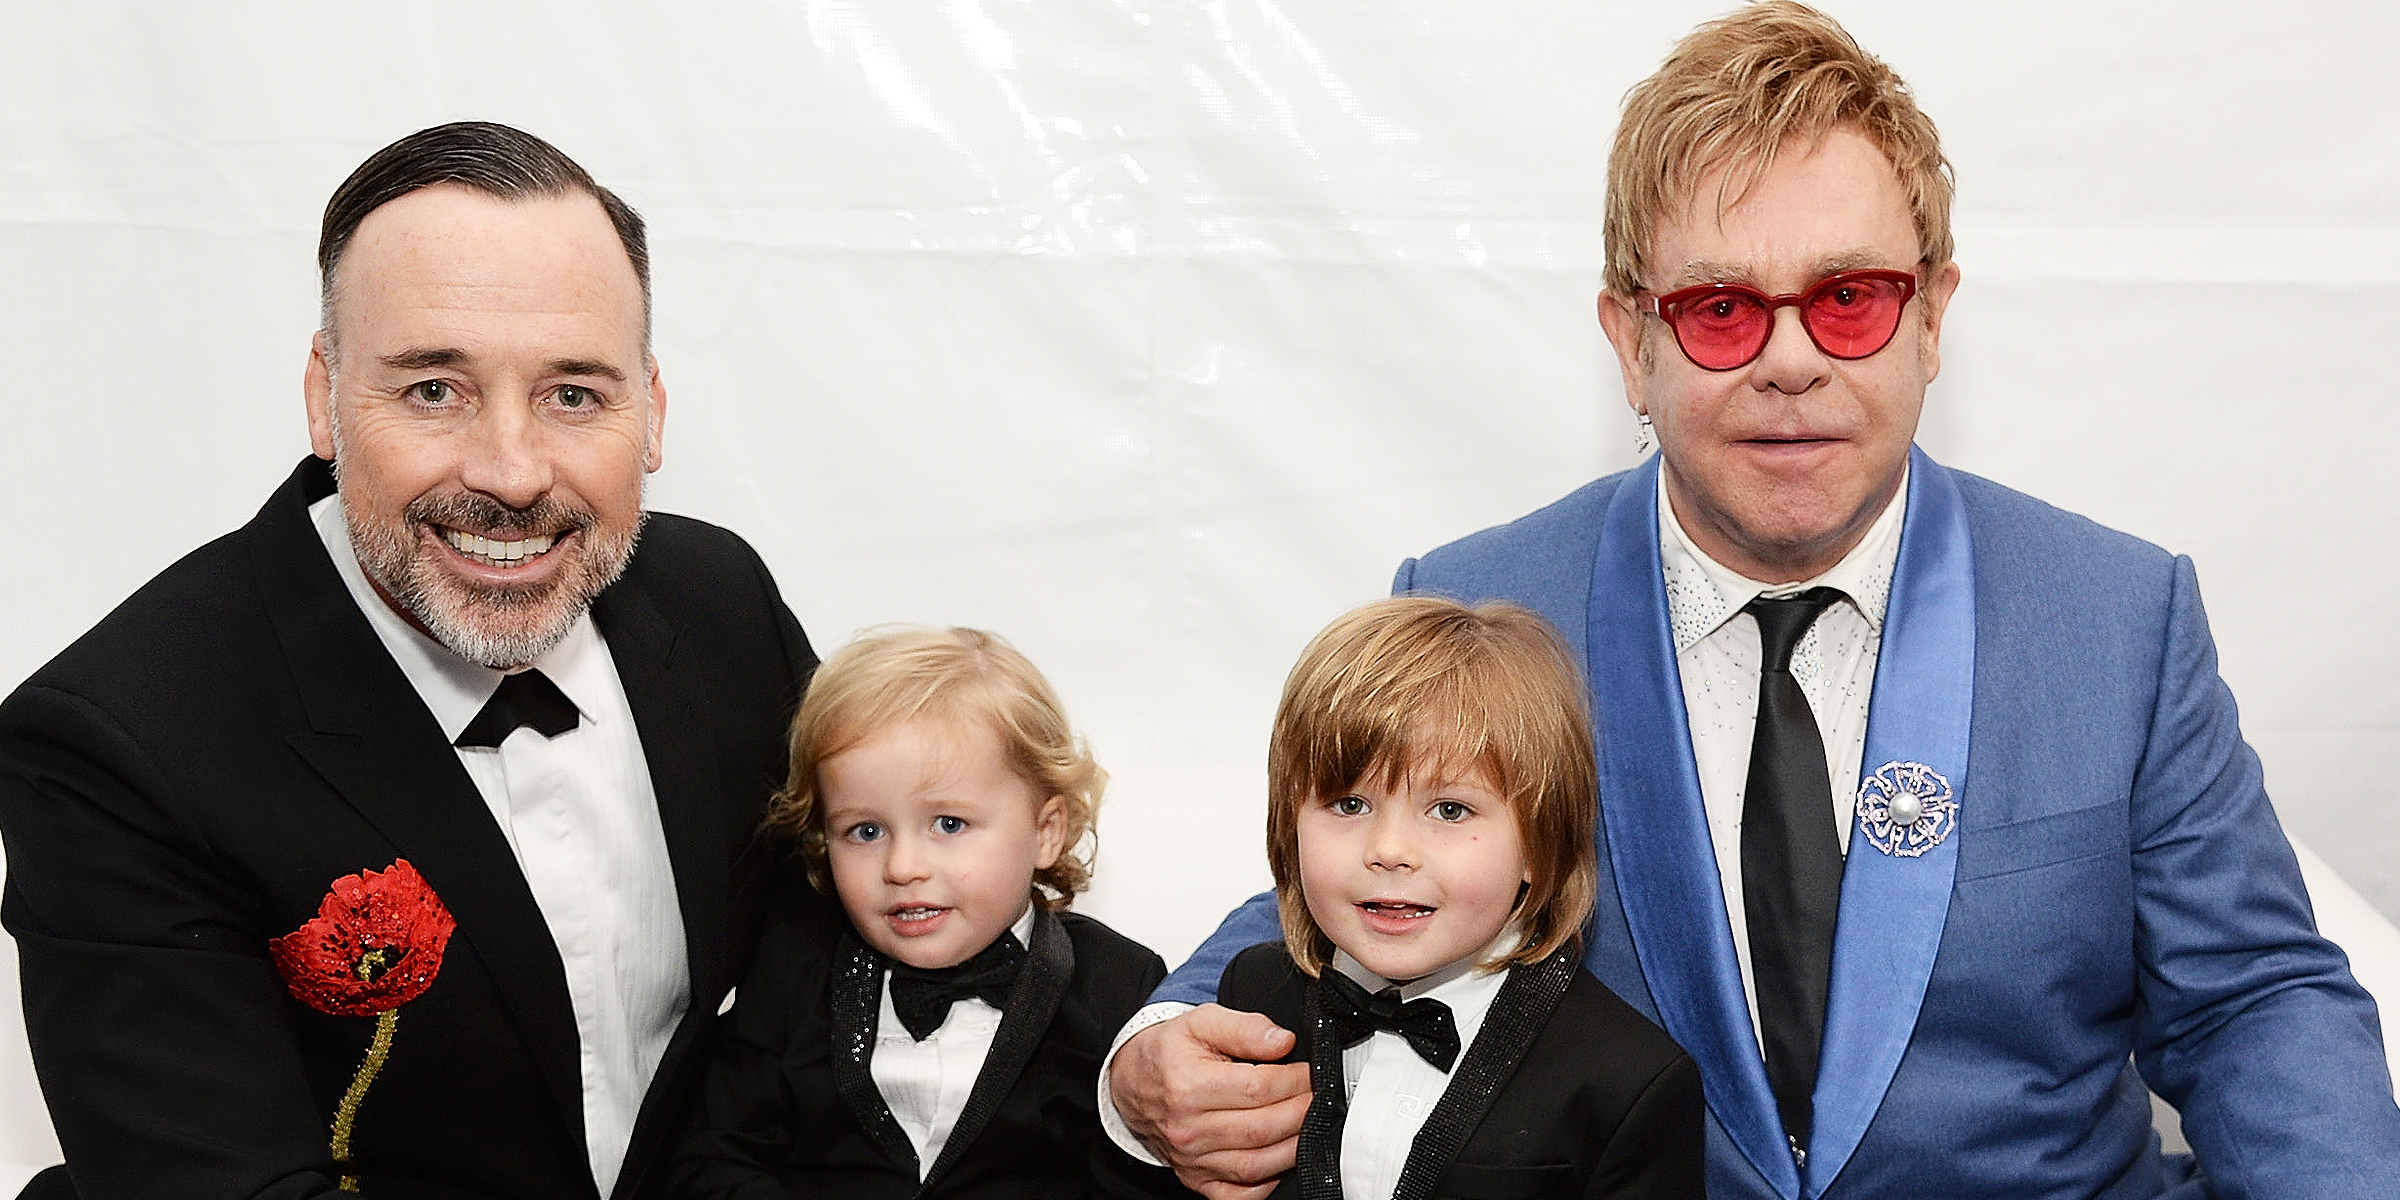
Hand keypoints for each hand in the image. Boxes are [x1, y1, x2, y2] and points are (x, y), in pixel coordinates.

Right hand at [1110, 1003, 1309, 1195]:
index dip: (1296, 1081)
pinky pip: (1237, 1194)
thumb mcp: (1201, 1022)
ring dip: (1294, 1148)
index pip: (1259, 1089)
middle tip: (1319, 1097)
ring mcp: (1190, 1159)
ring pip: (1255, 1165)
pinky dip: (1266, 1184)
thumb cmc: (1169, 1051)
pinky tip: (1282, 1160)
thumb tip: (1282, 1042)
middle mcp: (1187, 1128)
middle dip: (1302, 1113)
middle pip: (1261, 1129)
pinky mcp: (1195, 1178)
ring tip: (1310, 1125)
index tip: (1312, 1073)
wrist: (1131, 1081)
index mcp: (1188, 1085)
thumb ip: (1244, 1028)